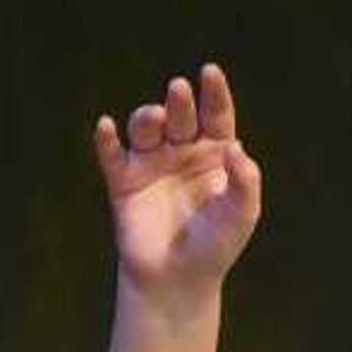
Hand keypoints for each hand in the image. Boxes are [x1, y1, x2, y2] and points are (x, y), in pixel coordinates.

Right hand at [94, 63, 263, 309]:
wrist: (179, 279)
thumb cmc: (216, 244)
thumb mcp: (242, 214)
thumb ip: (245, 182)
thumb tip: (237, 149)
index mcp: (214, 153)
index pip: (215, 116)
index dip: (213, 93)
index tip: (210, 73)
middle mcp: (182, 151)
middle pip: (180, 116)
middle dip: (180, 102)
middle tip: (179, 90)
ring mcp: (151, 163)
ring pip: (145, 128)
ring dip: (147, 118)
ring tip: (154, 118)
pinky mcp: (123, 182)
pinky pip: (111, 155)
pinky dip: (106, 140)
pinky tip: (105, 127)